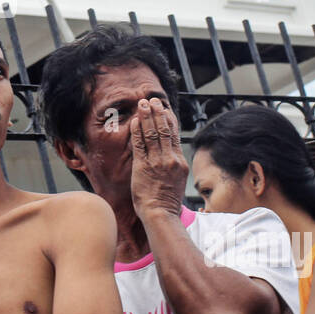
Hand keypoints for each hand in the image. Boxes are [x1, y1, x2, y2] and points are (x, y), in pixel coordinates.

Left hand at [129, 98, 188, 216]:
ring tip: (143, 104)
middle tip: (152, 100)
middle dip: (157, 112)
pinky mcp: (143, 166)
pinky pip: (139, 145)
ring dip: (147, 116)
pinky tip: (135, 121)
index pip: (174, 135)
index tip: (165, 108)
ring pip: (152, 134)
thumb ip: (174, 164)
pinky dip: (137, 131)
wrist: (160, 213)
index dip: (169, 119)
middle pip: (163, 130)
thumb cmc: (167, 200)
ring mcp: (156, 162)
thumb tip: (170, 153)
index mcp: (179, 162)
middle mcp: (170, 159)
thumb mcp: (177, 179)